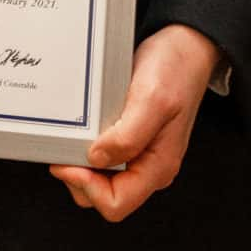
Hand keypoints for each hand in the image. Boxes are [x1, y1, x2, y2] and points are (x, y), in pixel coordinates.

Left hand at [48, 24, 220, 222]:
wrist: (184, 47)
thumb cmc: (175, 70)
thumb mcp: (153, 99)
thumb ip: (128, 135)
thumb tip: (97, 159)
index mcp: (158, 166)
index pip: (116, 204)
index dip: (86, 186)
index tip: (68, 158)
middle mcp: (147, 166)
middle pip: (100, 195)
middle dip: (76, 175)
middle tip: (66, 142)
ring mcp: (136, 153)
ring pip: (95, 176)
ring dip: (76, 159)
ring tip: (74, 131)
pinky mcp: (125, 138)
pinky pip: (97, 155)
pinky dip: (81, 144)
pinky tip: (80, 125)